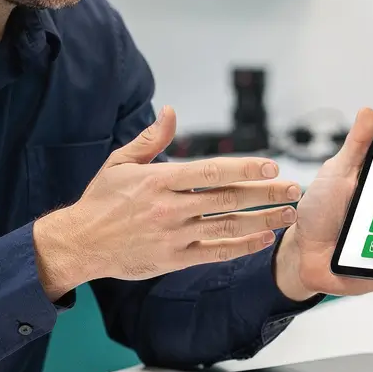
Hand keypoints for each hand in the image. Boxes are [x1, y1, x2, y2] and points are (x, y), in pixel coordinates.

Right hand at [32, 107, 302, 298]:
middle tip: (294, 190)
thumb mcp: (120, 163)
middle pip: (228, 199)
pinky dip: (241, 246)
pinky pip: (215, 251)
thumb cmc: (101, 200)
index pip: (212, 171)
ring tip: (288, 215)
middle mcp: (169, 208)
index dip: (245, 168)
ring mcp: (173, 235)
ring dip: (263, 221)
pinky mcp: (173, 259)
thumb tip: (171, 112)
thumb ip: (151, 139)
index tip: (271, 166)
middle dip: (266, 194)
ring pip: (227, 227)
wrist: (78, 243)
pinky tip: (263, 240)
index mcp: (159, 180)